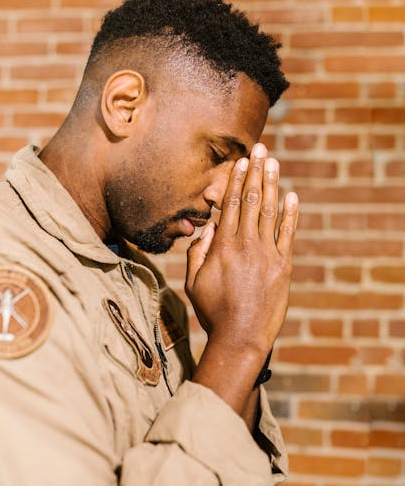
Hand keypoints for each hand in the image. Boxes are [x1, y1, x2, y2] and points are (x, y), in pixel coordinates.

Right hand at [185, 143, 298, 410]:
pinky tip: (292, 195)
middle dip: (256, 172)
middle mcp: (246, 244)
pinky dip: (291, 213)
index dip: (237, 180)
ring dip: (272, 184)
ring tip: (273, 163)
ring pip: (270, 211)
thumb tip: (208, 228)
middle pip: (252, 199)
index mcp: (223, 246)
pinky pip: (288, 234)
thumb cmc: (213, 311)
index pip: (231, 204)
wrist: (241, 336)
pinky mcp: (283, 266)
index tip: (241, 161)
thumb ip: (197, 253)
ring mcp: (267, 253)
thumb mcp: (193, 282)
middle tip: (260, 149)